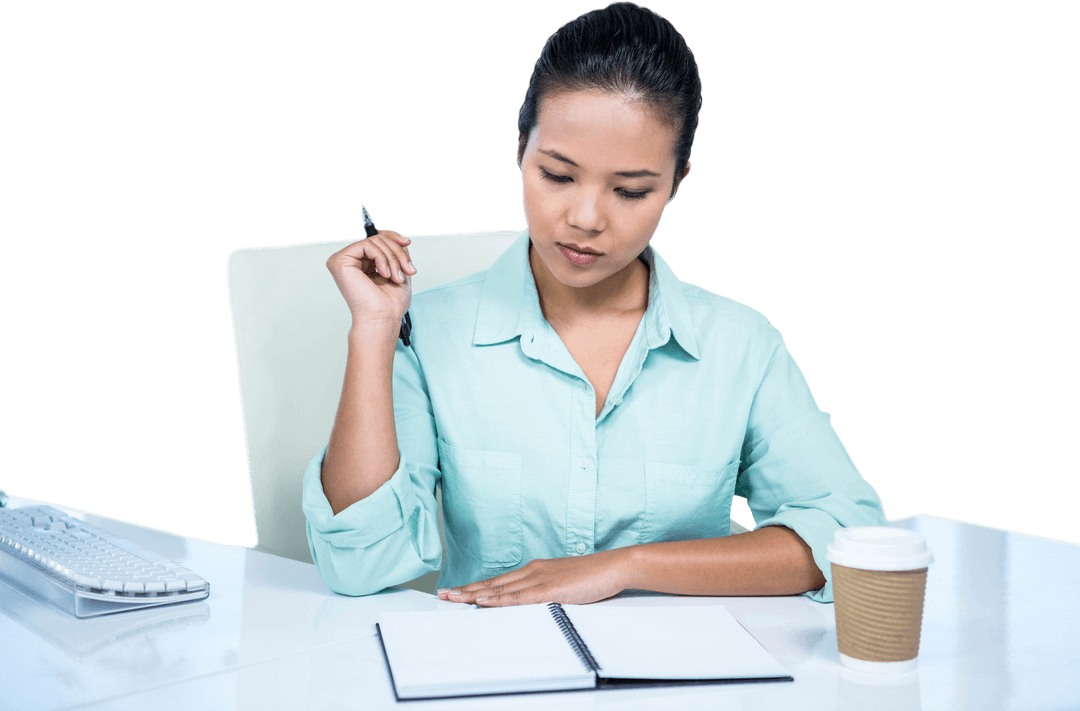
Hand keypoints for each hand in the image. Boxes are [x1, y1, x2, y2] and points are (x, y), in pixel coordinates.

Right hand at [325, 230, 416, 326]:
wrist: (383, 318)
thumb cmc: (389, 303)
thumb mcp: (399, 269)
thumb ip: (396, 251)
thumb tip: (399, 238)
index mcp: (361, 263)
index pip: (376, 239)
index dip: (393, 238)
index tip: (407, 243)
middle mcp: (350, 260)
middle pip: (378, 238)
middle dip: (397, 253)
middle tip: (406, 270)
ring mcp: (343, 260)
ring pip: (375, 241)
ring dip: (393, 258)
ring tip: (396, 277)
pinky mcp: (340, 261)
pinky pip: (367, 245)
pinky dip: (382, 258)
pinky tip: (384, 274)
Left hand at [437, 549, 629, 606]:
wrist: (613, 566)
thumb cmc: (593, 576)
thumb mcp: (564, 584)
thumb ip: (546, 592)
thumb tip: (533, 601)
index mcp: (535, 570)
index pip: (500, 581)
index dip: (477, 587)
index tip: (458, 591)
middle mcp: (532, 571)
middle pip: (493, 583)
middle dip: (466, 590)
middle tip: (443, 594)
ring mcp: (539, 579)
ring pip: (500, 589)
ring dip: (474, 594)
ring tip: (453, 598)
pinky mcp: (549, 590)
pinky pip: (518, 597)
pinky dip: (498, 599)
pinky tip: (483, 601)